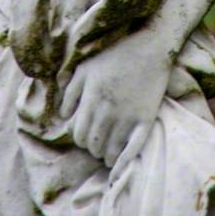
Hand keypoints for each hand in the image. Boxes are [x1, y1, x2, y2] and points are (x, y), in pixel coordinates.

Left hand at [59, 27, 172, 167]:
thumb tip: (64, 116)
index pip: (77, 133)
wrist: (150, 47)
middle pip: (92, 144)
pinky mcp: (144, 120)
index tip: (85, 135)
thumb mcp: (85, 67)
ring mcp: (127, 117)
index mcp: (91, 98)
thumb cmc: (115, 55)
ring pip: (109, 151)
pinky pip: (132, 150)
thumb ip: (70, 91)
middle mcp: (107, 110)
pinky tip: (117, 169)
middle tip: (97, 142)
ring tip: (107, 152)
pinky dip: (122, 163)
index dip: (79, 138)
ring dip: (105, 155)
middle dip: (92, 147)